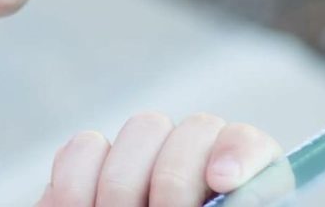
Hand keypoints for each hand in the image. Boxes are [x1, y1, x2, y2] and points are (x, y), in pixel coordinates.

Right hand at [36, 113, 289, 206]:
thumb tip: (216, 194)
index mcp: (240, 194)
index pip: (248, 144)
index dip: (238, 153)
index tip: (222, 182)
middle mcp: (196, 165)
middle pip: (194, 130)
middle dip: (175, 179)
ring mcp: (144, 160)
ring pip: (142, 129)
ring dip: (124, 183)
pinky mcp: (93, 167)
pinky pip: (85, 148)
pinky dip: (77, 180)